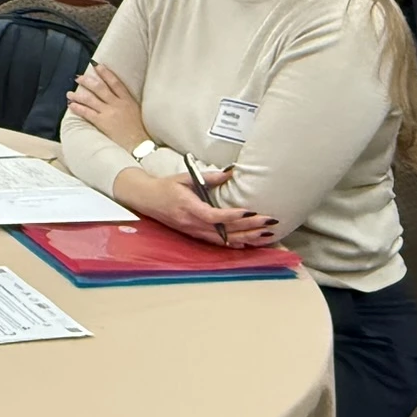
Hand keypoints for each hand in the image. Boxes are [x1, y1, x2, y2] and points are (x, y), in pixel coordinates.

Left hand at [66, 64, 149, 153]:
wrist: (140, 144)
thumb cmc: (139, 130)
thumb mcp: (136, 110)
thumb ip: (126, 102)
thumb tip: (116, 95)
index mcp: (127, 100)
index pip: (115, 82)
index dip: (105, 73)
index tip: (97, 65)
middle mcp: (117, 104)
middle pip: (100, 88)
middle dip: (88, 81)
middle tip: (78, 77)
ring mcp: (109, 113)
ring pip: (91, 99)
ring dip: (78, 95)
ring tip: (69, 93)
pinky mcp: (103, 123)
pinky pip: (87, 113)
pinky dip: (78, 108)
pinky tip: (71, 105)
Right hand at [111, 167, 279, 247]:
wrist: (147, 200)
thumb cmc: (165, 187)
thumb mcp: (185, 177)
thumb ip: (209, 177)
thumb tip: (231, 173)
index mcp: (187, 206)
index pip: (212, 215)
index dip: (232, 216)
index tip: (250, 211)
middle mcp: (191, 223)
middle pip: (223, 229)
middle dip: (249, 226)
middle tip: (269, 222)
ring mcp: (193, 231)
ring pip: (224, 239)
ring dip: (247, 237)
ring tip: (267, 235)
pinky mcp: (195, 235)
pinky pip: (218, 242)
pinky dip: (235, 243)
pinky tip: (249, 243)